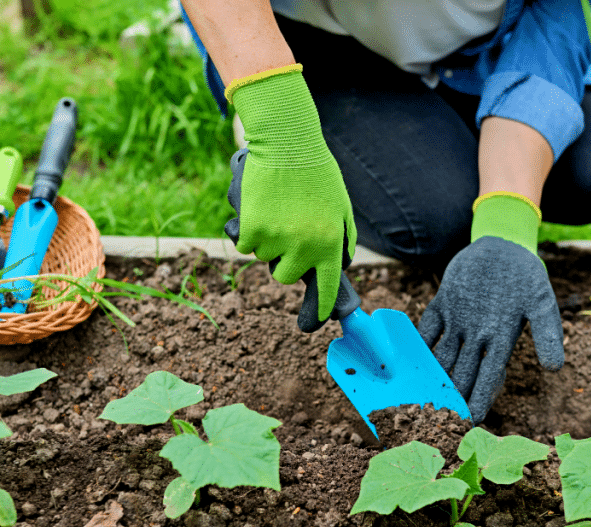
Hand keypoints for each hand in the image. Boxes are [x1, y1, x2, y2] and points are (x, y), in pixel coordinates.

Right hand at [226, 65, 355, 321]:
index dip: (319, 307)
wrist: (287, 142)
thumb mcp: (341, 205)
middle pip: (285, 276)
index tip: (314, 321)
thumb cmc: (316, 171)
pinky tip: (260, 206)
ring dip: (266, 239)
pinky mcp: (253, 228)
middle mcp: (306, 246)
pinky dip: (249, 229)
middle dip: (283, 260)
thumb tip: (342, 263)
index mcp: (330, 243)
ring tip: (277, 208)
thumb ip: (344, 237)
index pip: (325, 286)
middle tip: (286, 230)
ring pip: (264, 257)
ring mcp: (278, 239)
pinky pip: (246, 243)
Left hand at [418, 236, 563, 423]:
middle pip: (462, 372)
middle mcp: (477, 337)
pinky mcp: (442, 305)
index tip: (474, 419)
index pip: (490, 376)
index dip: (481, 397)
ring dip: (432, 376)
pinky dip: (417, 342)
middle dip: (452, 396)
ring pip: (442, 355)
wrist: (504, 246)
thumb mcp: (541, 302)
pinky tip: (405, 358)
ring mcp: (457, 322)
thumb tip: (555, 368)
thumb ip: (547, 333)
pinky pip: (427, 328)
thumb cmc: (526, 275)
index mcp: (501, 340)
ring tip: (420, 398)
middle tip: (439, 418)